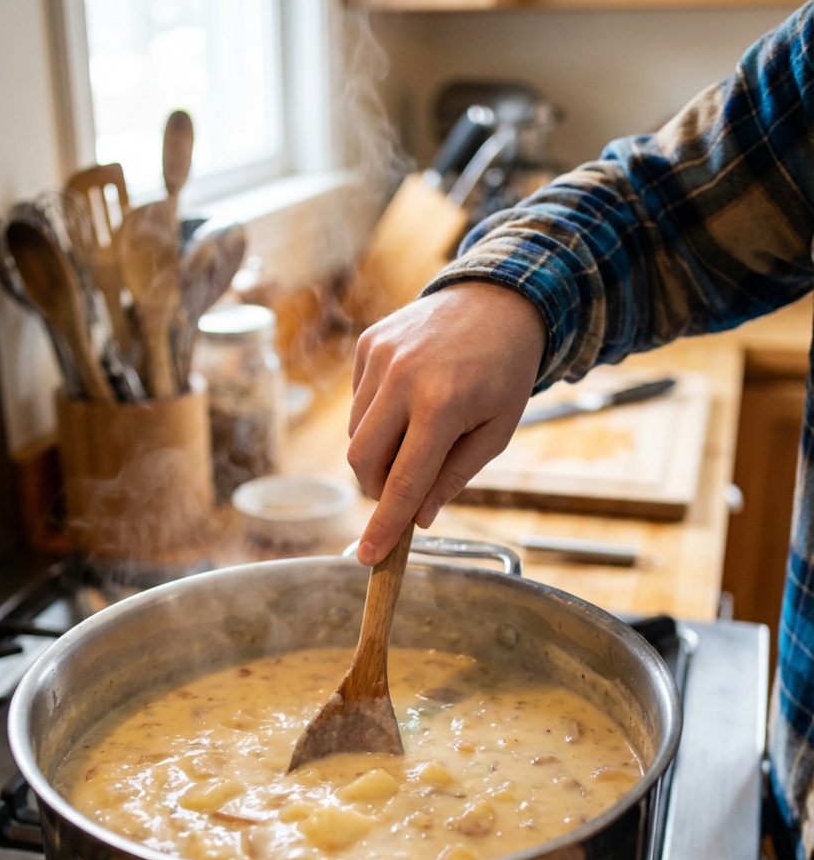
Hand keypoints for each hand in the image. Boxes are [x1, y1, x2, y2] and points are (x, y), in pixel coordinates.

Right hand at [348, 282, 546, 564]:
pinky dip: (377, 419)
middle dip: (378, 488)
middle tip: (406, 488)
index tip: (369, 557)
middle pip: (363, 461)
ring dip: (378, 454)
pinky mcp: (368, 345)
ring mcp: (380, 357)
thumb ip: (454, 477)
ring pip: (355, 435)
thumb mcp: (496, 433)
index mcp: (442, 405)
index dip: (384, 525)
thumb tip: (418, 518)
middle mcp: (403, 378)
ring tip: (417, 435)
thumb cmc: (503, 374)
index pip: (402, 481)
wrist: (497, 301)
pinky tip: (409, 402)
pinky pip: (358, 404)